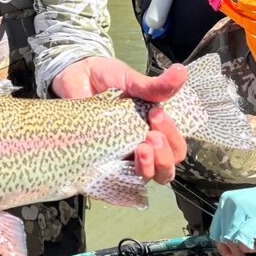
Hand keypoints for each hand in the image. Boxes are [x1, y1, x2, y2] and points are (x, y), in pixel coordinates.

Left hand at [52, 58, 187, 182]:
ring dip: (148, 167)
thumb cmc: (106, 78)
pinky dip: (120, 177)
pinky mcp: (99, 164)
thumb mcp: (131, 79)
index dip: (172, 137)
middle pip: (165, 171)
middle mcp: (141, 148)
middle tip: (151, 136)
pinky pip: (113, 183)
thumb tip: (182, 72)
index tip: (157, 114)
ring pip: (144, 178)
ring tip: (141, 149)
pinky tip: (117, 161)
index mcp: (154, 129)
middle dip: (164, 156)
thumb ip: (156, 85)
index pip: (176, 148)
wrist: (73, 75)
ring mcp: (120, 158)